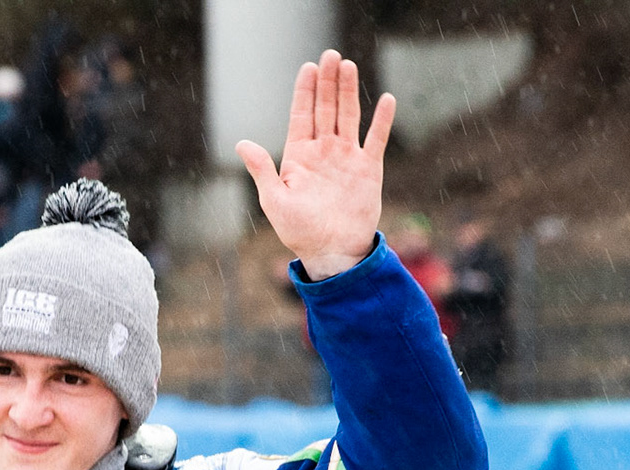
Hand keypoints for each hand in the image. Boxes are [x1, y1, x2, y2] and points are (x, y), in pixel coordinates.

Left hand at [236, 51, 394, 280]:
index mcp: (299, 156)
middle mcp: (323, 152)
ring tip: (349, 65)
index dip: (305, 91)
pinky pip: (376, 139)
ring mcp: (346, 158)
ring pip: (348, 116)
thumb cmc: (299, 232)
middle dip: (327, 82)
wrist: (332, 253)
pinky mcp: (368, 169)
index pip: (302, 115)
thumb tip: (242, 143)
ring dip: (348, 91)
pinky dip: (382, 120)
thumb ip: (262, 170)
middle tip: (330, 55)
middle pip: (325, 108)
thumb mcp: (275, 201)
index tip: (308, 67)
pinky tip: (387, 99)